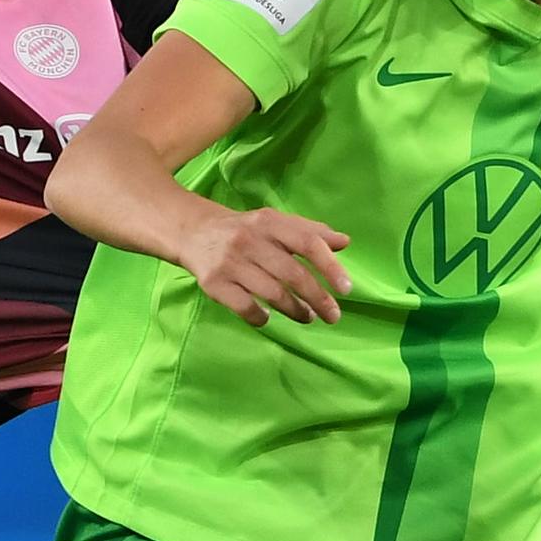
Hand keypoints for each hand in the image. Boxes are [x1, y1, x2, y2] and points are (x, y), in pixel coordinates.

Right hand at [176, 203, 352, 325]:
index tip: (346, 289)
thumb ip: (310, 232)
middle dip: (318, 298)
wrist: (194, 233)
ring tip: (307, 317)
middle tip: (333, 316)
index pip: (307, 243)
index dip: (330, 267)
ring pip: (273, 293)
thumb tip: (344, 242)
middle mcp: (250, 240)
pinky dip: (261, 317)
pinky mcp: (214, 283)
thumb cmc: (246, 231)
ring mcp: (230, 263)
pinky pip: (245, 307)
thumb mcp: (275, 223)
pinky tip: (268, 317)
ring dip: (296, 310)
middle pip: (293, 274)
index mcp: (270, 222)